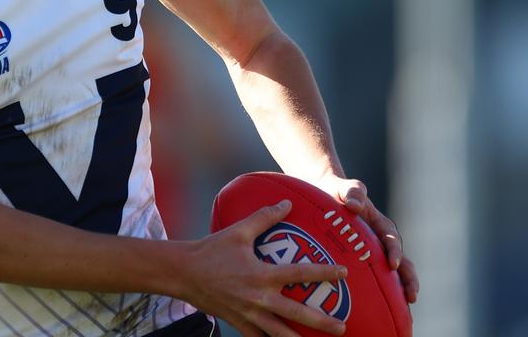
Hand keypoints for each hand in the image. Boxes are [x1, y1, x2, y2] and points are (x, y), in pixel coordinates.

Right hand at [186, 200, 347, 336]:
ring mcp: (248, 313)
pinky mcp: (238, 322)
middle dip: (322, 322)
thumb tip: (286, 204)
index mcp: (262, 274)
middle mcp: (258, 297)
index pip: (300, 273)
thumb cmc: (211, 249)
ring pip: (279, 333)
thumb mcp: (238, 231)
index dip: (324, 272)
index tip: (343, 273)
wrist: (183, 272)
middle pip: (297, 314)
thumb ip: (264, 217)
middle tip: (341, 327)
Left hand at [317, 175, 419, 303]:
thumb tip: (355, 204)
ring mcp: (375, 252)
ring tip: (406, 308)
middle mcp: (382, 241)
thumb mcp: (344, 188)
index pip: (391, 238)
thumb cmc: (337, 191)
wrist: (329, 196)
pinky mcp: (366, 262)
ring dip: (401, 290)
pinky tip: (382, 311)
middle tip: (412, 296)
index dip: (394, 251)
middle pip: (401, 261)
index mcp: (380, 224)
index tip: (393, 264)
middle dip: (408, 279)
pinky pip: (376, 278)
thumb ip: (353, 191)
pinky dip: (383, 293)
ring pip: (393, 274)